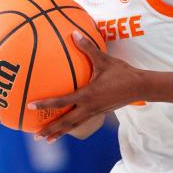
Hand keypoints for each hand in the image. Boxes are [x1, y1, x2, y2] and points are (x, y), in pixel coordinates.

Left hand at [28, 30, 172, 141]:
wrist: (141, 87)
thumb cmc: (122, 72)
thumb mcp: (104, 59)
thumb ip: (88, 47)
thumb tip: (73, 33)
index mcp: (88, 96)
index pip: (62, 102)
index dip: (46, 104)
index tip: (30, 106)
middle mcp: (89, 108)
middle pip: (66, 123)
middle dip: (51, 130)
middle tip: (36, 137)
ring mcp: (95, 113)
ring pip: (74, 126)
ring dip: (59, 133)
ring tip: (46, 139)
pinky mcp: (99, 113)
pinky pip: (81, 122)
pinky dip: (71, 126)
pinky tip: (65, 126)